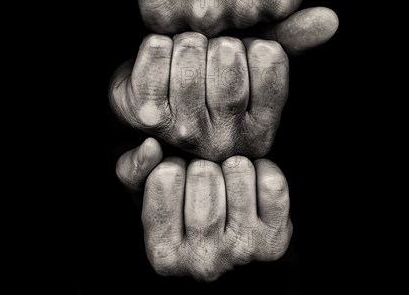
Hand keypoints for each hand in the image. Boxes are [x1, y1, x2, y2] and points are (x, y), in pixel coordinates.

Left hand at [109, 8, 337, 160]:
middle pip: (227, 55)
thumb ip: (290, 41)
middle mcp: (226, 138)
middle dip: (218, 41)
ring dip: (186, 41)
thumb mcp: (254, 65)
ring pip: (191, 49)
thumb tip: (330, 19)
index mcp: (261, 128)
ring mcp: (184, 130)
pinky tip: (162, 57)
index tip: (243, 53)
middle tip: (209, 52)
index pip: (269, 60)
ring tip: (186, 56)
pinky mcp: (146, 112)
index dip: (253, 44)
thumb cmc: (209, 83)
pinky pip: (156, 51)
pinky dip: (158, 42)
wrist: (151, 109)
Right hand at [116, 138, 291, 280]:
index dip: (172, 165)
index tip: (178, 178)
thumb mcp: (144, 194)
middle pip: (204, 172)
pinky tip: (251, 186)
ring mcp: (242, 252)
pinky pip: (272, 181)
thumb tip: (151, 146)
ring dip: (232, 166)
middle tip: (204, 181)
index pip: (166, 175)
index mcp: (163, 253)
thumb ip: (133, 169)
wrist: (223, 246)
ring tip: (226, 183)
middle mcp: (203, 261)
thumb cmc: (179, 211)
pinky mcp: (275, 240)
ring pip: (238, 169)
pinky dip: (263, 171)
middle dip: (203, 165)